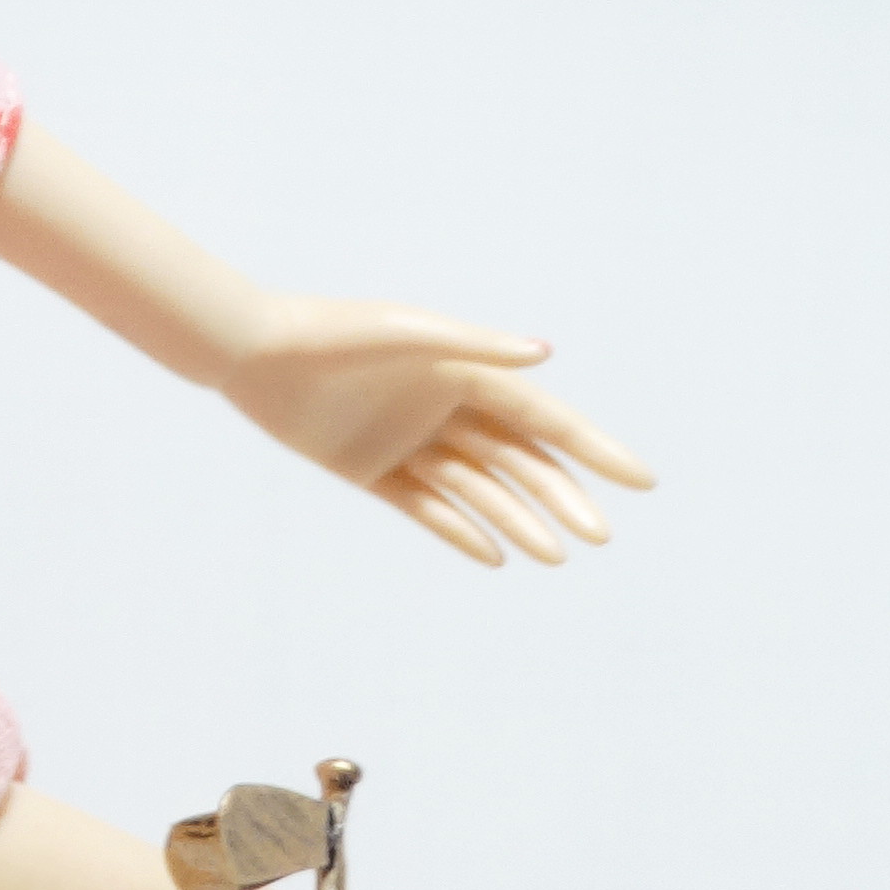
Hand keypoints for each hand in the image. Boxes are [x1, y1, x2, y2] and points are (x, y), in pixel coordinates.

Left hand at [218, 301, 657, 566]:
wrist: (250, 352)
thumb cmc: (331, 332)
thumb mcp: (406, 335)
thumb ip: (475, 346)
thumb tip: (546, 352)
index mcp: (463, 372)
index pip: (544, 419)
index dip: (593, 448)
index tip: (640, 480)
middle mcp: (442, 407)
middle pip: (519, 460)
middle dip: (562, 497)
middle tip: (601, 537)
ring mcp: (408, 441)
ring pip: (478, 489)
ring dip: (519, 520)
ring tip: (557, 557)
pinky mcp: (369, 469)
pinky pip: (426, 508)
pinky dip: (460, 531)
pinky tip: (499, 556)